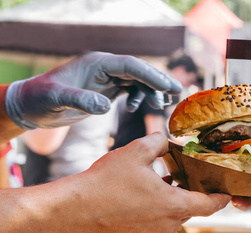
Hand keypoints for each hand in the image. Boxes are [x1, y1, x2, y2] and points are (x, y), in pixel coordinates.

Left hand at [5, 51, 181, 128]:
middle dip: (158, 81)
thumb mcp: (58, 99)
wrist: (32, 105)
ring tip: (161, 105)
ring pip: (137, 81)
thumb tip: (106, 106)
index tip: (168, 87)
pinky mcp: (106, 89)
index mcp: (97, 63)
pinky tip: (136, 109)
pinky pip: (130, 89)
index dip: (151, 75)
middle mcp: (105, 68)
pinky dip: (139, 98)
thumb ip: (81, 100)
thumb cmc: (42, 99)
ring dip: (151, 91)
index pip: (131, 66)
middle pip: (139, 71)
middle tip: (177, 92)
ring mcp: (106, 78)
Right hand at [73, 133, 230, 232]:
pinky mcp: (143, 232)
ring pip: (178, 210)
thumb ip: (160, 142)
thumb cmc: (106, 182)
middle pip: (195, 205)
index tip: (229, 187)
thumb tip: (169, 141)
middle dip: (198, 188)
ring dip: (179, 193)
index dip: (223, 195)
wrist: (76, 209)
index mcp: (175, 206)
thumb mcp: (137, 151)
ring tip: (175, 172)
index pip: (211, 204)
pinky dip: (166, 201)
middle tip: (197, 168)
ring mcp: (156, 230)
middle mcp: (170, 223)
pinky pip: (164, 215)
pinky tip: (157, 183)